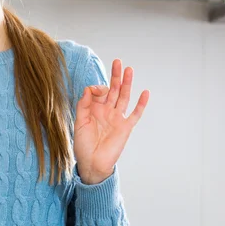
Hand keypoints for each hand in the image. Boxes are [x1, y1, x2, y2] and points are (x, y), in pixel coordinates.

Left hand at [74, 59, 149, 184]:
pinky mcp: (125, 127)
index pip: (99, 92)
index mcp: (94, 109)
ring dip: (127, 84)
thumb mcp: (79, 123)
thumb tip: (89, 89)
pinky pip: (135, 114)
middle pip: (113, 90)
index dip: (97, 87)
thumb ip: (83, 105)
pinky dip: (141, 104)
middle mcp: (107, 111)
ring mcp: (117, 118)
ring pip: (124, 97)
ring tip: (129, 70)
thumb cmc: (83, 145)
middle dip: (115, 76)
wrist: (92, 163)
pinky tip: (145, 92)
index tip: (94, 90)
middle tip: (118, 62)